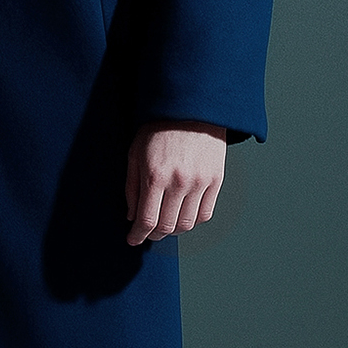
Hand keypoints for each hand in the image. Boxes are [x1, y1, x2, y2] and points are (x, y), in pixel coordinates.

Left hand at [125, 120, 226, 245]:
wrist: (191, 107)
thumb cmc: (158, 128)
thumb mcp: (135, 153)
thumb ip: (132, 187)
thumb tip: (132, 217)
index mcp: (155, 175)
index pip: (147, 220)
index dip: (138, 235)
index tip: (133, 239)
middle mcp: (179, 182)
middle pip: (167, 226)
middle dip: (154, 235)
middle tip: (148, 233)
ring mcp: (200, 182)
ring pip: (187, 224)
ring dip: (173, 230)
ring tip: (165, 224)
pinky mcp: (216, 179)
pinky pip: (206, 213)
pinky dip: (193, 221)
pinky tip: (183, 215)